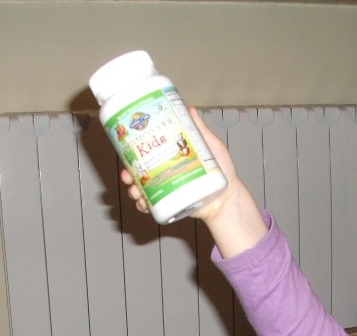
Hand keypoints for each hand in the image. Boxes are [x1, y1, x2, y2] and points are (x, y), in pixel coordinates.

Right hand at [120, 107, 266, 257]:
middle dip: (128, 174)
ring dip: (134, 191)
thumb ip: (200, 129)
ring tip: (135, 191)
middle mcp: (166, 174)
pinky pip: (153, 206)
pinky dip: (144, 206)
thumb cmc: (222, 170)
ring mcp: (167, 190)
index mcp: (171, 158)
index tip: (126, 149)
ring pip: (142, 191)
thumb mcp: (211, 145)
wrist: (230, 196)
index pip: (148, 154)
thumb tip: (189, 108)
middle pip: (139, 173)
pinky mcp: (172, 205)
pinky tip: (143, 203)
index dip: (133, 152)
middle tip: (127, 174)